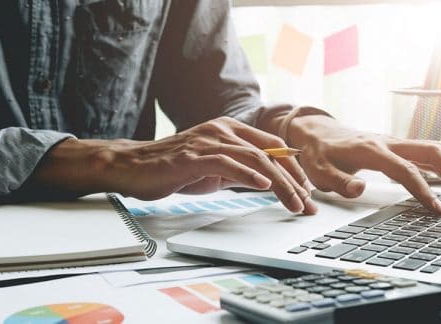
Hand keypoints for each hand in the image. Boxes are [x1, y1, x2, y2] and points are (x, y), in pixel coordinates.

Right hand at [34, 117, 316, 213]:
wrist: (131, 165)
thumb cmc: (169, 167)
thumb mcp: (211, 168)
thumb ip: (236, 170)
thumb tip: (263, 181)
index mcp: (228, 130)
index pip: (272, 147)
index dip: (293, 168)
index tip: (305, 190)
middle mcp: (221, 130)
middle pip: (270, 153)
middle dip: (294, 180)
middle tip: (308, 203)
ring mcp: (208, 141)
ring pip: (255, 159)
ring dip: (280, 183)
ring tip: (295, 203)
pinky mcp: (194, 156)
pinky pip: (228, 164)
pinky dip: (248, 175)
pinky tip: (264, 186)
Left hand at [286, 114, 440, 213]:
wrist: (317, 133)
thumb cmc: (318, 153)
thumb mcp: (319, 171)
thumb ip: (338, 181)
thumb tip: (360, 189)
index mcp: (371, 150)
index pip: (405, 169)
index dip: (423, 189)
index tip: (436, 209)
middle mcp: (388, 142)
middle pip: (433, 151)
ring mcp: (394, 143)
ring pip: (434, 150)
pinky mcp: (396, 148)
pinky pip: (425, 155)